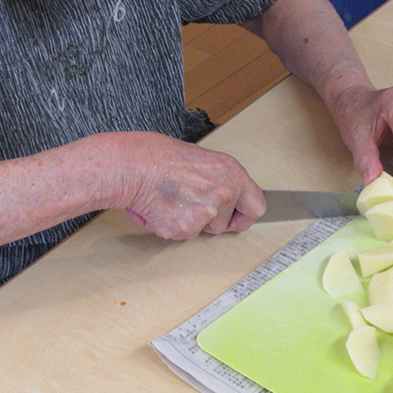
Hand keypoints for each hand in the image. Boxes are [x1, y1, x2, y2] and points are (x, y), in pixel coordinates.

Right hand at [112, 132, 265, 237]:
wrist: (135, 165)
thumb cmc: (161, 158)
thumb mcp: (204, 162)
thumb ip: (220, 182)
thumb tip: (225, 199)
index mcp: (232, 173)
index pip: (257, 205)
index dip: (245, 216)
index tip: (237, 218)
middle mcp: (225, 192)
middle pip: (228, 223)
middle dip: (213, 222)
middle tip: (195, 209)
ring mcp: (208, 212)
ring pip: (203, 230)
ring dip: (189, 221)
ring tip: (173, 200)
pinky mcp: (187, 227)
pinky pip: (183, 234)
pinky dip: (171, 226)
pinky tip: (163, 207)